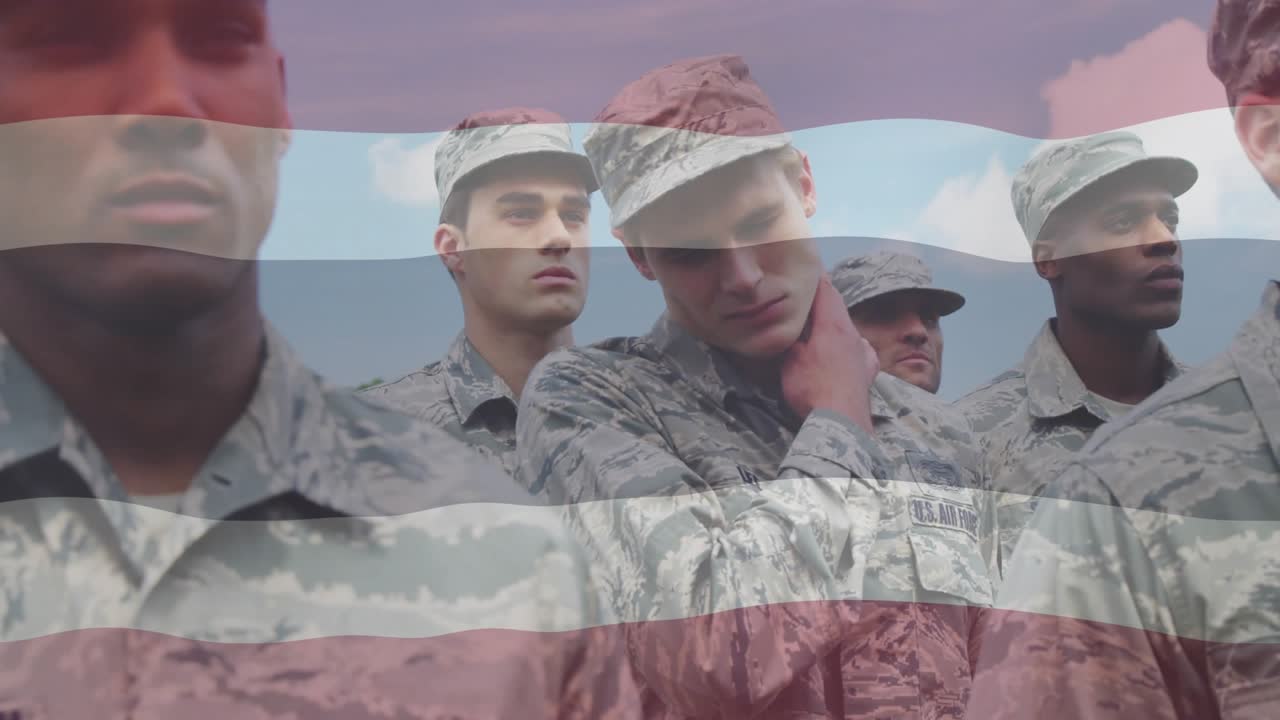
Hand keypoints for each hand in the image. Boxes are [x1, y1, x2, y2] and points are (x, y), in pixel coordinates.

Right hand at [781, 277, 878, 431]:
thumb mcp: (790, 360)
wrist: (842, 422)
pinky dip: (848, 345)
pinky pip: (858, 350)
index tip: (808, 268)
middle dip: (823, 301)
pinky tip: (847, 352)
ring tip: (819, 326)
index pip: (826, 290)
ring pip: (847, 328)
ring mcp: (863, 353)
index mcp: (833, 325)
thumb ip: (790, 340)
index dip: (815, 278)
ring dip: (834, 324)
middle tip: (807, 296)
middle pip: (837, 308)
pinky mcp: (867, 372)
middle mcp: (853, 334)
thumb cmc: (813, 389)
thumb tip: (785, 329)